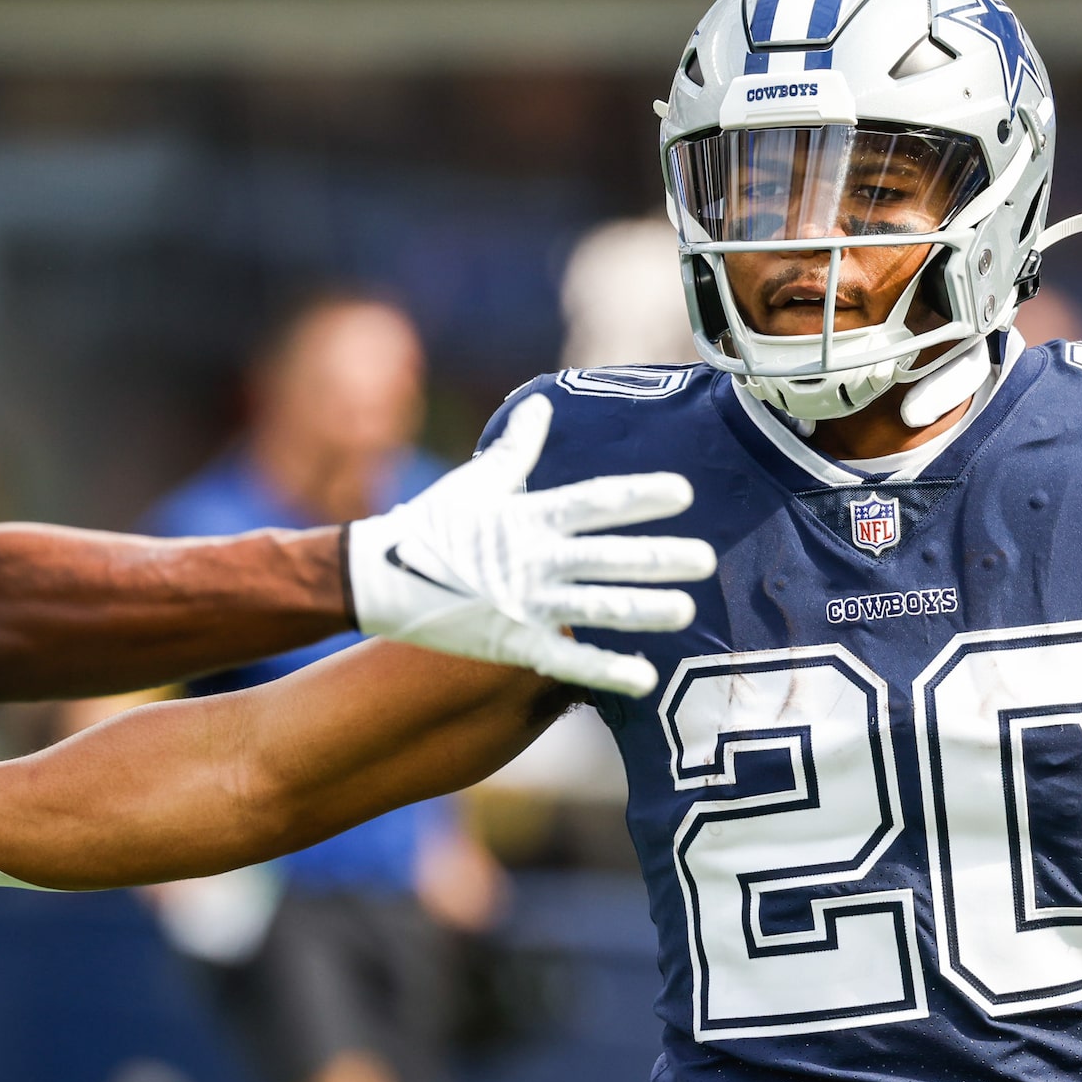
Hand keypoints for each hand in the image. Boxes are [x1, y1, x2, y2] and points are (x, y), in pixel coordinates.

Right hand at [347, 393, 715, 696]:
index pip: (595, 502)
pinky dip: (604, 670)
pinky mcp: (510, 642)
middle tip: (706, 560)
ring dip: (642, 610)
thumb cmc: (431, 525)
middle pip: (607, 557)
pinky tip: (645, 679)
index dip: (639, 497)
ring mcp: (522, 602)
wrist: (376, 576)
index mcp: (528, 516)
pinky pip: (565, 659)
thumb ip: (518, 447)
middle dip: (658, 559)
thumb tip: (541, 401)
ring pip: (594, 607)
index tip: (683, 493)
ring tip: (685, 611)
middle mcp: (532, 558)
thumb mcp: (476, 480)